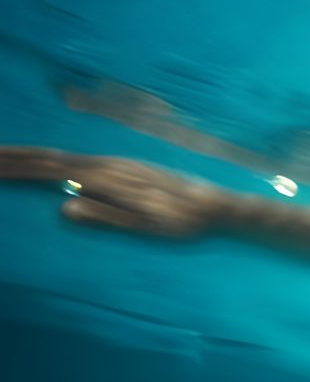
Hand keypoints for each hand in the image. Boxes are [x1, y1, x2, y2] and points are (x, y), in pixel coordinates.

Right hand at [0, 146, 231, 239]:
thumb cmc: (182, 222)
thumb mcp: (145, 226)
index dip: (15, 166)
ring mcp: (114, 163)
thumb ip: (105, 217)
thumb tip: (63, 208)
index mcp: (105, 177)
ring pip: (60, 156)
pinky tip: (46, 164)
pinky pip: (76, 160)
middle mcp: (105, 164)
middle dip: (11, 156)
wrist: (216, 205)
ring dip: (27, 155)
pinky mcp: (123, 167)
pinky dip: (51, 159)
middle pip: (47, 157)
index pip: (47, 168)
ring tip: (2, 157)